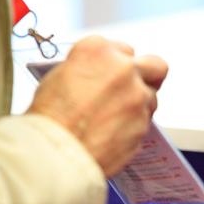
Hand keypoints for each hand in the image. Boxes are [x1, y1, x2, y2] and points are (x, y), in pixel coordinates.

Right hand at [27, 36, 168, 177]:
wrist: (53, 154)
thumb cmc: (49, 118)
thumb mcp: (59, 77)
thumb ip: (89, 69)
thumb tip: (100, 74)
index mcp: (99, 51)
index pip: (122, 49)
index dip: (117, 63)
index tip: (113, 73)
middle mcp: (124, 69)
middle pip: (154, 64)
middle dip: (149, 74)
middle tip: (139, 84)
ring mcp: (138, 96)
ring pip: (151, 96)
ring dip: (139, 103)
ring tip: (115, 117)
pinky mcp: (144, 123)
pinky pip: (145, 121)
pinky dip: (133, 125)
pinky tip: (114, 132)